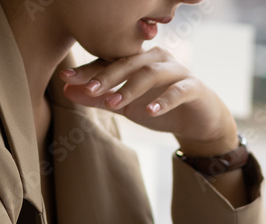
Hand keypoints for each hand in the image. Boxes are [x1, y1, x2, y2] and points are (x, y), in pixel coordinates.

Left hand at [60, 47, 238, 154]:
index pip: (110, 61)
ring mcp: (177, 71)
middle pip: (129, 62)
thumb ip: (100, 99)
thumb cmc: (161, 108)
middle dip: (107, 76)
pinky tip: (150, 111)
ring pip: (151, 73)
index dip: (89, 70)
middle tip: (88, 90)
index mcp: (139, 59)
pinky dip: (164, 100)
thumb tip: (66, 91)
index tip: (66, 77)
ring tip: (114, 103)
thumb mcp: (127, 106)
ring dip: (131, 88)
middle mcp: (157, 58)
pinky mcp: (194, 87)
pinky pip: (178, 91)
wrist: (199, 122)